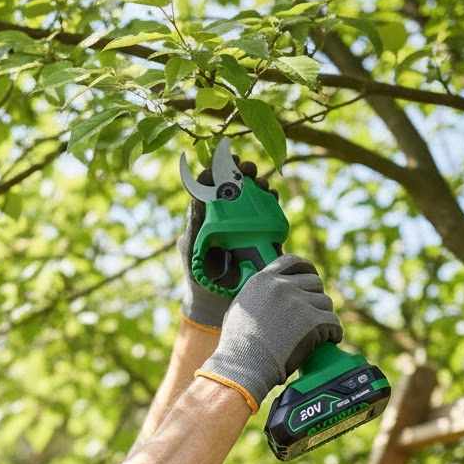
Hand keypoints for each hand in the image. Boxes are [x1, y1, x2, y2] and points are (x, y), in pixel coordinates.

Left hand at [178, 158, 276, 330]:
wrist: (216, 302)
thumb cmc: (197, 275)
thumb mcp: (191, 249)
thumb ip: (194, 225)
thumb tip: (197, 199)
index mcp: (206, 215)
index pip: (213, 185)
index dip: (218, 170)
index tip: (224, 161)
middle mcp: (227, 216)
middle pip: (237, 186)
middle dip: (244, 172)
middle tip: (248, 169)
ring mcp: (245, 225)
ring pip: (254, 196)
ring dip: (259, 184)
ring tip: (261, 183)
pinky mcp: (260, 236)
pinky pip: (268, 215)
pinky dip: (271, 202)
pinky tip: (272, 197)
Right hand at [194, 255, 342, 412]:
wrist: (243, 365)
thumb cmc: (237, 346)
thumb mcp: (239, 309)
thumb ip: (256, 296)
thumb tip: (265, 297)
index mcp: (263, 280)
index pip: (293, 261)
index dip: (306, 269)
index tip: (311, 279)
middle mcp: (282, 286)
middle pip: (315, 282)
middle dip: (315, 298)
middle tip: (312, 316)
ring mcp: (298, 302)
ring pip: (326, 303)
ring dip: (324, 317)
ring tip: (318, 332)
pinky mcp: (312, 321)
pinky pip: (334, 323)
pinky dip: (334, 333)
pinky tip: (329, 340)